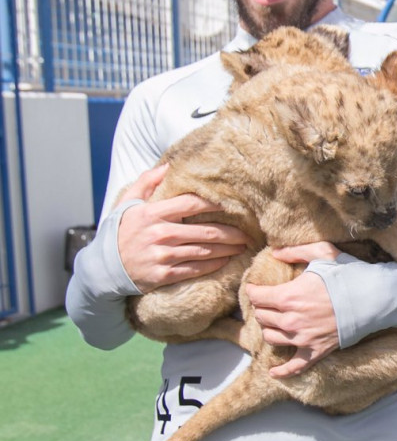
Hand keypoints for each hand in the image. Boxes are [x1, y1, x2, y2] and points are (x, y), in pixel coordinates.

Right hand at [117, 164, 251, 291]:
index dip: (214, 203)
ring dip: (228, 249)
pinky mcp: (164, 275)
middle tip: (249, 232)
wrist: (104, 268)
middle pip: (206, 231)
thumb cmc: (120, 231)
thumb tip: (169, 166)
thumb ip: (147, 182)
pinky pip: (196, 269)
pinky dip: (214, 264)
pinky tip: (226, 260)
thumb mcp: (127, 202)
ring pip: (205, 251)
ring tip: (243, 246)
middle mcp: (160, 234)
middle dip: (231, 232)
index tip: (233, 203)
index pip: (190, 204)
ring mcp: (163, 256)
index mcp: (152, 213)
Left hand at [245, 242, 341, 376]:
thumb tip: (275, 252)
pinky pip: (294, 366)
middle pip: (262, 316)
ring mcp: (302, 338)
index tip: (255, 288)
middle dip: (262, 308)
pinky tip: (273, 371)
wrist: (373, 299)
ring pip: (271, 337)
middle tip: (268, 303)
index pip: (257, 296)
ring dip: (269, 329)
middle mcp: (290, 319)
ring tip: (274, 322)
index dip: (253, 290)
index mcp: (289, 296)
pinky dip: (281, 371)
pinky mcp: (315, 351)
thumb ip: (296, 251)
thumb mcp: (323, 253)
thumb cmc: (349, 275)